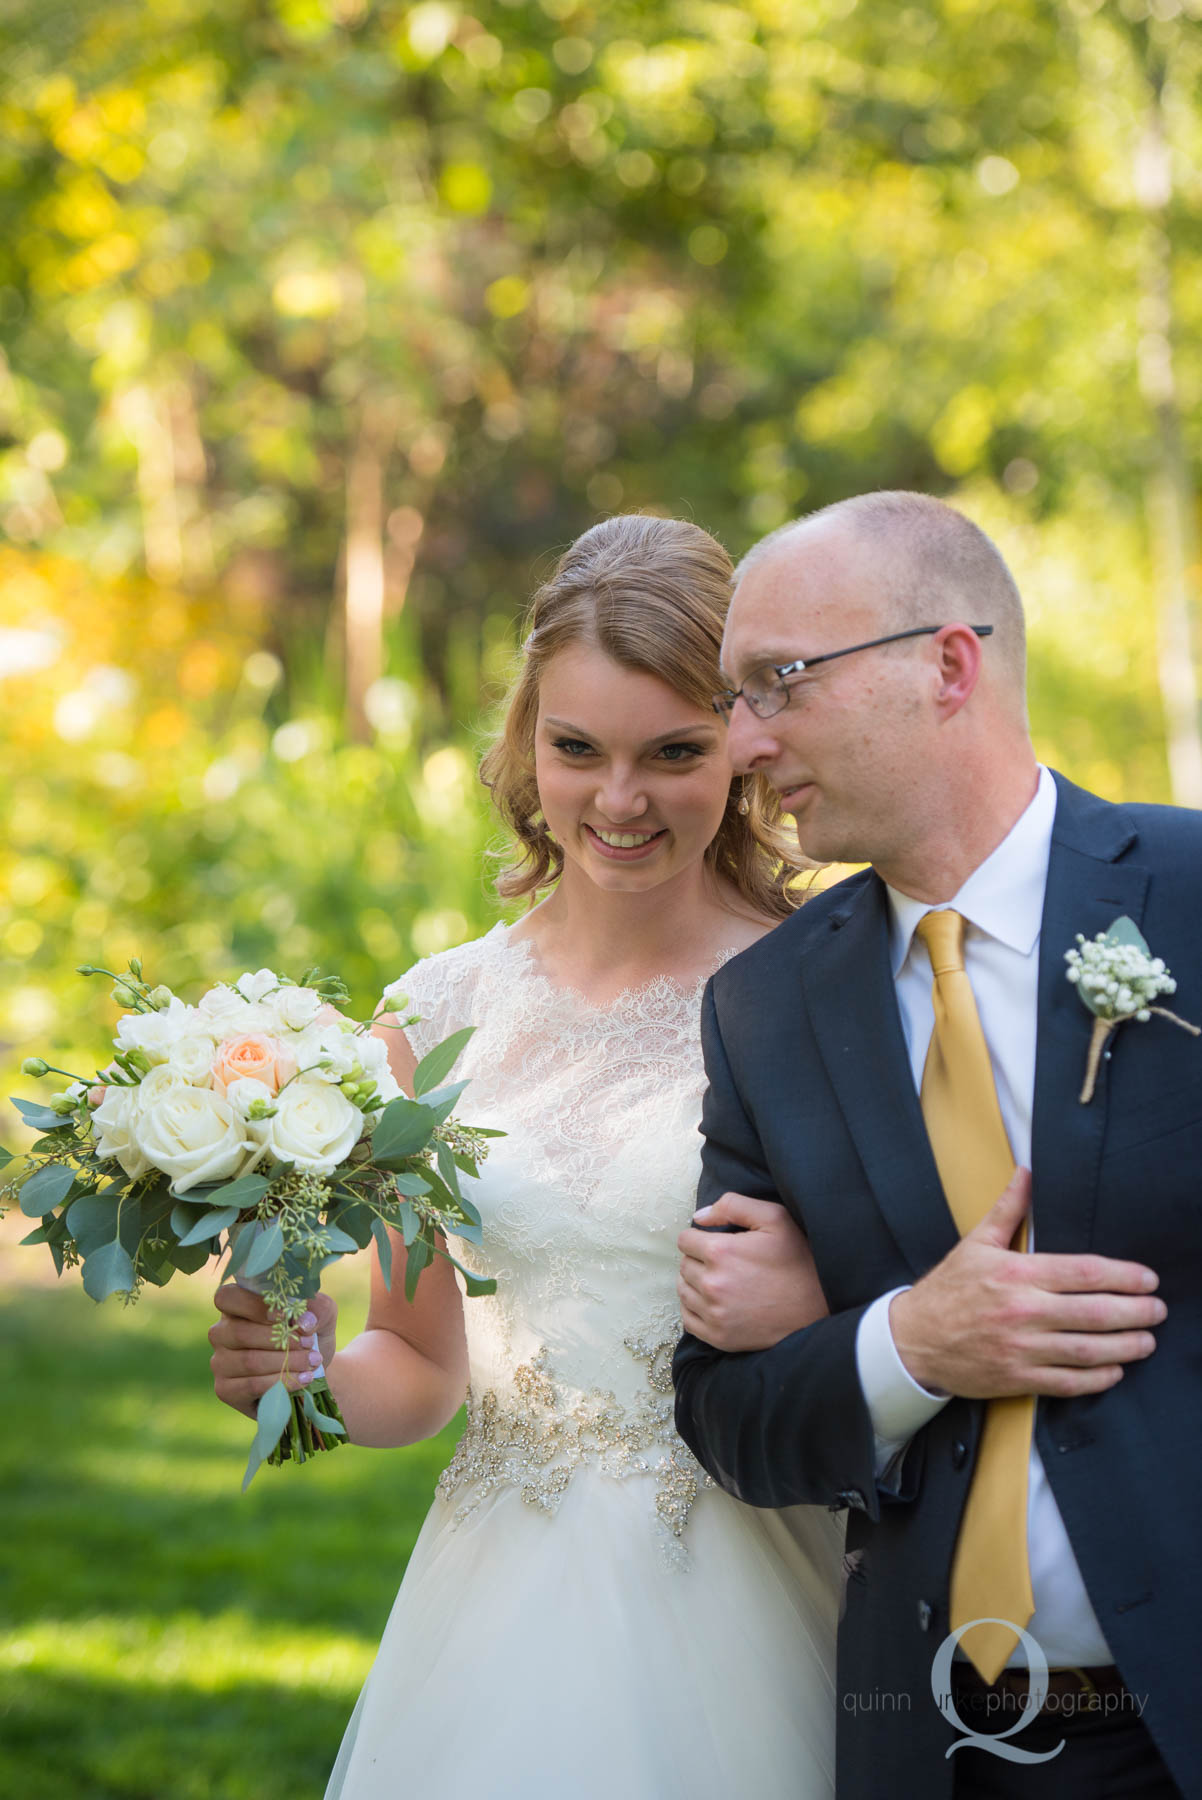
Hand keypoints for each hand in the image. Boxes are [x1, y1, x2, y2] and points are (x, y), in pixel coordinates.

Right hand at [208, 1285, 338, 1419]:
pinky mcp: (225, 1389)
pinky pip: (252, 1386)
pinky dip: (282, 1382)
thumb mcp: (320, 1314)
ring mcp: (220, 1362)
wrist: (311, 1370)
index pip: (227, 1297)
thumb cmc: (309, 1334)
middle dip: (281, 1340)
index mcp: (236, 1306)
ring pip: (249, 1361)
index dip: (254, 1306)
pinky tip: (303, 1380)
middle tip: (309, 1344)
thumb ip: (317, 1308)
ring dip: (286, 1363)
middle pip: (240, 1333)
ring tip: (312, 1362)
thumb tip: (304, 1321)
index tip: (285, 1315)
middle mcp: (221, 1332)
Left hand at [676, 1192, 828, 1351]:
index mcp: (721, 1252)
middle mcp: (712, 1284)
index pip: (685, 1240)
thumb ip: (732, 1205)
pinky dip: (696, 1309)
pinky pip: (688, 1319)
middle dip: (699, 1260)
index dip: (700, 1238)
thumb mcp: (774, 1218)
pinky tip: (716, 1303)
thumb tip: (699, 1216)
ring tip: (721, 1281)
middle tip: (725, 1263)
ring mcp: (714, 1313)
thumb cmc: (798, 1259)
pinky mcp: (719, 1337)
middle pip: (684, 1265)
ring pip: (683, 1291)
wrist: (820, 1307)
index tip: (717, 1243)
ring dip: (695, 1283)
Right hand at [889, 1168, 1165, 1399]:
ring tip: (1147, 1341)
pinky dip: (1096, 1378)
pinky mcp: (1016, 1378)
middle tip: (1158, 1310)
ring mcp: (1020, 1348)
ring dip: (1125, 1347)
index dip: (1123, 1276)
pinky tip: (1114, 1371)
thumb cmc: (947, 1289)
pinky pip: (1067, 1382)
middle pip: (1094, 1312)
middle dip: (1135, 1312)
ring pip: (1086, 1350)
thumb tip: (1027, 1173)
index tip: (1147, 1279)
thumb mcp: (975, 1243)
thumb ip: (1008, 1210)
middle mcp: (1022, 1311)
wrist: (912, 1339)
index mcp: (1016, 1273)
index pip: (1084, 1272)